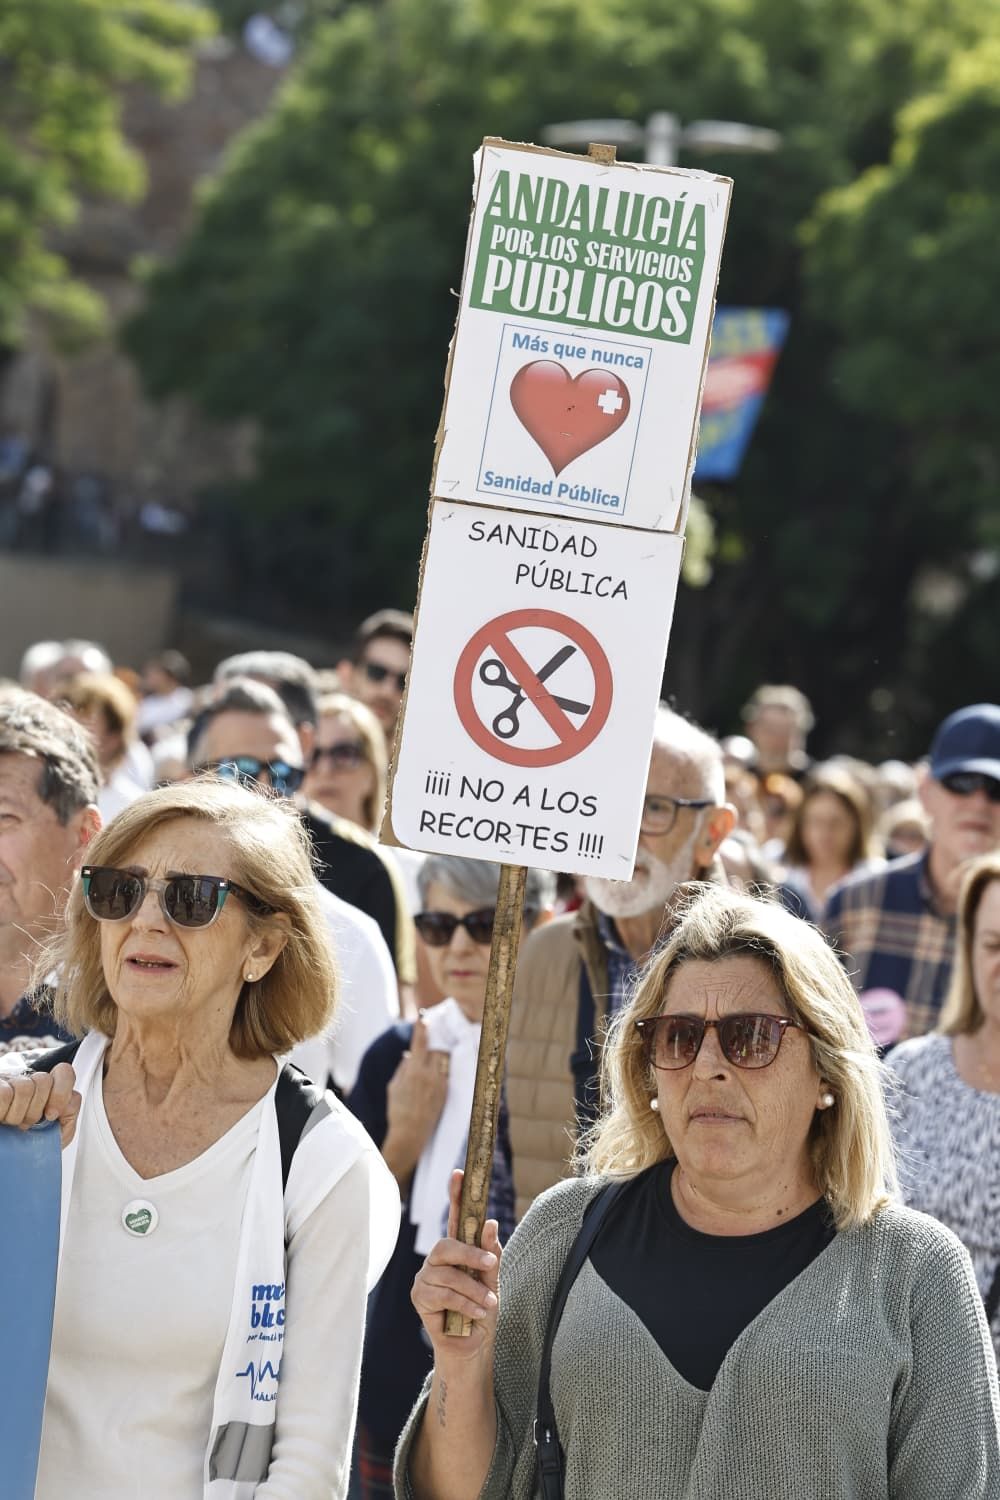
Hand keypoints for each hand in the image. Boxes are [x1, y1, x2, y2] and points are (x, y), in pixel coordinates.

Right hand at [0, 1063, 79, 1146]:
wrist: (11, 1157)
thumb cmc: (31, 1147)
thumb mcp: (57, 1135)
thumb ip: (69, 1115)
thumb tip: (68, 1103)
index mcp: (49, 1091)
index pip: (64, 1072)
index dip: (61, 1093)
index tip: (51, 1116)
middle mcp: (30, 1083)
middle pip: (44, 1080)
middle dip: (36, 1109)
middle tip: (27, 1124)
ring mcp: (10, 1083)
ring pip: (25, 1087)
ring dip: (18, 1114)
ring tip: (12, 1123)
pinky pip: (5, 1094)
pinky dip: (3, 1111)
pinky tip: (2, 1117)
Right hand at [385, 1017, 449, 1163]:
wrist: (410, 1133)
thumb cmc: (397, 1110)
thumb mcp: (394, 1087)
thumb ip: (402, 1068)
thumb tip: (409, 1054)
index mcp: (414, 1071)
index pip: (420, 1043)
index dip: (422, 1029)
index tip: (423, 1018)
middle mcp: (430, 1075)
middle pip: (437, 1049)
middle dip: (433, 1044)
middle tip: (430, 1040)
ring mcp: (440, 1083)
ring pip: (443, 1060)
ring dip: (438, 1057)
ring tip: (431, 1058)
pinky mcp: (446, 1091)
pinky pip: (445, 1073)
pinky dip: (440, 1070)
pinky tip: (433, 1074)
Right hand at [411, 1170, 501, 1366]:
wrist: (473, 1346)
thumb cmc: (482, 1309)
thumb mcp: (493, 1281)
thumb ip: (491, 1255)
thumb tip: (490, 1223)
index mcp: (457, 1250)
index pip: (454, 1216)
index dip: (455, 1194)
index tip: (460, 1173)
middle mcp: (438, 1260)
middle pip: (445, 1244)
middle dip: (470, 1254)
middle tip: (490, 1266)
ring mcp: (426, 1277)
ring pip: (447, 1274)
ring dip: (473, 1290)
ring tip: (488, 1304)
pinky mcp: (420, 1298)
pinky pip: (443, 1294)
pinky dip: (465, 1304)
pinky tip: (476, 1314)